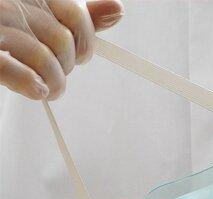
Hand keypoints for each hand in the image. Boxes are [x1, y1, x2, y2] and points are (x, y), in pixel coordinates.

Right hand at [0, 0, 122, 99]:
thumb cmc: (5, 25)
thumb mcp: (39, 12)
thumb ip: (77, 14)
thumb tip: (116, 11)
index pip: (75, 16)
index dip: (84, 41)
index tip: (80, 55)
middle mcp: (11, 3)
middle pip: (61, 42)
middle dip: (66, 67)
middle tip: (57, 76)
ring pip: (43, 58)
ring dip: (53, 83)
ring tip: (48, 89)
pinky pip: (13, 69)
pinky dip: (31, 84)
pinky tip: (36, 90)